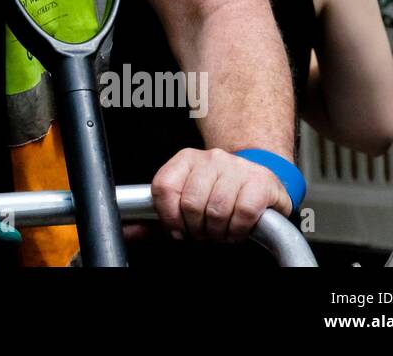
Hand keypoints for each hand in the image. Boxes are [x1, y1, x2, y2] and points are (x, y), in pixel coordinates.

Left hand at [151, 147, 292, 242]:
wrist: (259, 180)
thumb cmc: (218, 191)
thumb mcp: (188, 195)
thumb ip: (161, 212)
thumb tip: (131, 232)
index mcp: (186, 159)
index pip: (164, 186)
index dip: (168, 216)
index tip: (177, 230)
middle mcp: (211, 158)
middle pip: (191, 203)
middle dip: (195, 228)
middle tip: (202, 233)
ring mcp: (237, 167)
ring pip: (217, 210)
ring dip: (217, 232)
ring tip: (220, 232)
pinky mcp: (261, 181)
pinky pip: (244, 213)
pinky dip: (238, 230)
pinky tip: (236, 230)